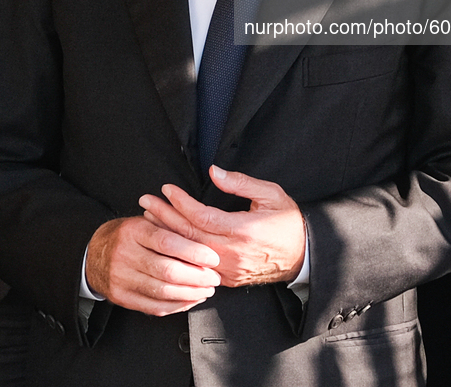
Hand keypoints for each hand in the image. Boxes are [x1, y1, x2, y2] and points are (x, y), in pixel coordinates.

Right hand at [85, 215, 220, 315]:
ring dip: (190, 294)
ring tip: (207, 290)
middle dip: (196, 277)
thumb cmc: (129, 236)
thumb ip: (171, 229)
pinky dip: (177, 306)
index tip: (213, 258)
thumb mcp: (146, 222)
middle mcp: (125, 255)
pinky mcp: (122, 298)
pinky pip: (154, 307)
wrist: (95, 254)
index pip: (167, 242)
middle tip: (214, 278)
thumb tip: (205, 242)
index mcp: (134, 231)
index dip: (193, 251)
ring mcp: (121, 278)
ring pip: (162, 292)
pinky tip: (191, 300)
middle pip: (166, 271)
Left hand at [140, 165, 305, 287]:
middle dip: (164, 216)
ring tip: (150, 219)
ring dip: (168, 235)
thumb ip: (240, 182)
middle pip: (188, 234)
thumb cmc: (288, 222)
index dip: (180, 201)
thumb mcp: (270, 194)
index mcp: (241, 230)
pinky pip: (198, 267)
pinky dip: (180, 254)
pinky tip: (168, 243)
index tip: (166, 188)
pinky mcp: (228, 279)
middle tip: (146, 202)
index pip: (200, 215)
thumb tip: (214, 172)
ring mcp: (228, 269)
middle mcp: (231, 253)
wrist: (304, 256)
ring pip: (189, 253)